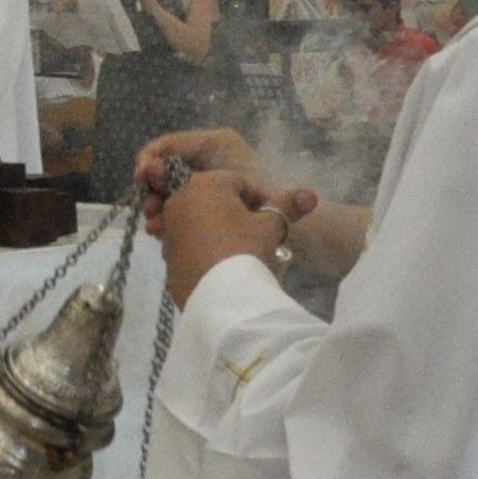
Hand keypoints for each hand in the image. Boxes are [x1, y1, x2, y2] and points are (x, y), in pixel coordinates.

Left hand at [156, 168, 292, 306]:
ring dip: (219, 230)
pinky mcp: (166, 255)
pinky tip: (223, 264)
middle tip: (259, 233)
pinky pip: (189, 244)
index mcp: (204, 183)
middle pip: (215, 199)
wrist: (220, 296)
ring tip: (243, 250)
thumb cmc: (245, 249)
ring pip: (199, 221)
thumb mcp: (271, 226)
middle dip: (237, 212)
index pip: (238, 181)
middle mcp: (179, 200)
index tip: (274, 216)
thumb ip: (288, 206)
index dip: (260, 198)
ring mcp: (169, 229)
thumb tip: (311, 195)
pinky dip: (204, 248)